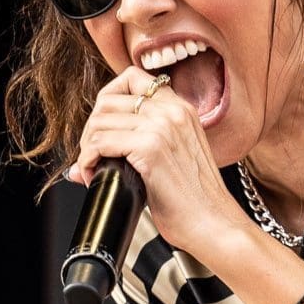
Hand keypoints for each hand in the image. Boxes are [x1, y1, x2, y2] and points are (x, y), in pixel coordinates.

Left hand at [65, 67, 244, 257]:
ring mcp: (162, 127)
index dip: (107, 101)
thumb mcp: (174, 160)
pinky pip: (100, 143)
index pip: (132, 79)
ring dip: (88, 147)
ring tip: (94, 169)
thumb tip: (93, 153)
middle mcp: (172, 111)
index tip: (104, 129)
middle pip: (108, 100)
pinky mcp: (150, 149)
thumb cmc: (197, 203)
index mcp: (180, 109)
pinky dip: (88, 161)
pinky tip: (95, 176)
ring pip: (100, 121)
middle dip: (91, 129)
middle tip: (94, 156)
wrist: (216, 225)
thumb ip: (141, 146)